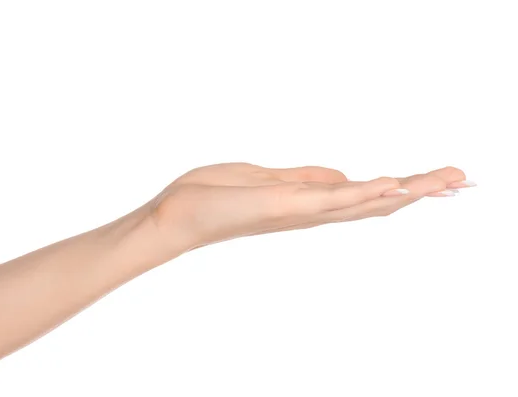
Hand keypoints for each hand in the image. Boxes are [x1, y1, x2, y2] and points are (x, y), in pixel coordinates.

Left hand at [147, 163, 473, 250]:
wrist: (177, 215)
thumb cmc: (216, 197)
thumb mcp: (268, 178)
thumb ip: (307, 178)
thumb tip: (344, 177)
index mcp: (307, 204)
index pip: (363, 197)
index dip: (401, 189)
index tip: (435, 181)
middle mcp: (310, 213)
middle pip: (374, 203)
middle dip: (418, 191)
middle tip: (461, 179)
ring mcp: (299, 212)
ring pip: (362, 202)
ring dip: (406, 190)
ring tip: (445, 180)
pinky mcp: (283, 205)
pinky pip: (330, 200)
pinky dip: (363, 193)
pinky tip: (393, 185)